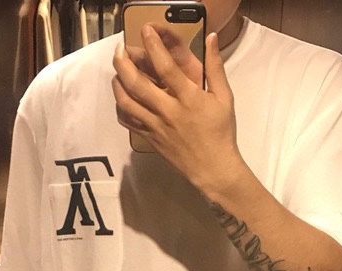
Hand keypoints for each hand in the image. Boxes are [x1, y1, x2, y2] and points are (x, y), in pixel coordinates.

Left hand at [112, 28, 245, 197]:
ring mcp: (156, 126)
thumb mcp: (224, 98)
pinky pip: (129, 122)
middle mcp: (168, 111)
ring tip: (117, 70)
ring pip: (127, 103)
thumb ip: (215, 67)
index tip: (145, 30)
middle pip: (137, 84)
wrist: (212, 168)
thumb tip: (211, 39)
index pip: (166, 67)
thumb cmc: (220, 133)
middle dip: (124, 62)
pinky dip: (120, 108)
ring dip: (118, 83)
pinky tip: (121, 97)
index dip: (153, 46)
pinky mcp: (150, 138)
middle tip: (120, 48)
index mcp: (188, 98)